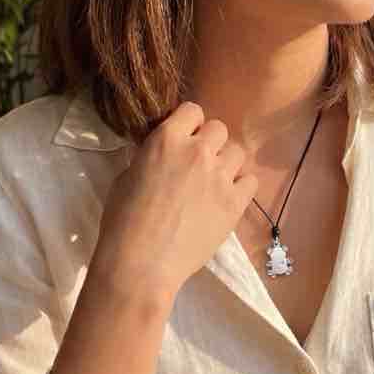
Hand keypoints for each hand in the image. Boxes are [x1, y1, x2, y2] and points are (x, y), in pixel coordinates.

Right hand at [91, 101, 257, 300]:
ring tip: (214, 182)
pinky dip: (241, 186)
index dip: (189, 124)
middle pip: (218, 128)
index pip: (192, 110)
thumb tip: (164, 156)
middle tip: (198, 164)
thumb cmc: (122, 221)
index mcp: (167, 139)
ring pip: (238, 151)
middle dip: (209, 142)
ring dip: (226, 162)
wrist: (141, 263)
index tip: (184, 140)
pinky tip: (226, 198)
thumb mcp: (127, 176)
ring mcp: (220, 176)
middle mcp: (198, 151)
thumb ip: (152, 157)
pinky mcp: (235, 203)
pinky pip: (251, 181)